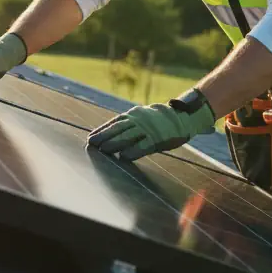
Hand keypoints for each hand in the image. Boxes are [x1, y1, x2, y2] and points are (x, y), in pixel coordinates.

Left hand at [87, 94, 215, 160]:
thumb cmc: (157, 121)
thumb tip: (109, 135)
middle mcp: (138, 121)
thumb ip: (128, 126)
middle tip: (91, 144)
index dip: (102, 130)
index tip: (90, 138)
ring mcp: (148, 129)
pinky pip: (143, 145)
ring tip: (103, 150)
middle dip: (104, 136)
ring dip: (114, 143)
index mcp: (133, 115)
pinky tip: (123, 157)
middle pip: (118, 129)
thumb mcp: (141, 119)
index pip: (114, 123)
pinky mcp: (158, 138)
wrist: (181, 116)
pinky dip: (133, 151)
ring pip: (128, 136)